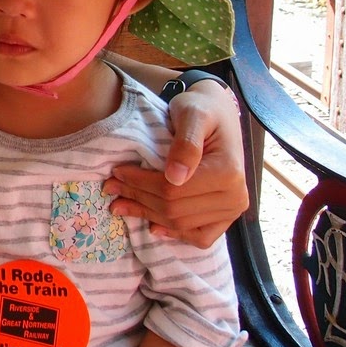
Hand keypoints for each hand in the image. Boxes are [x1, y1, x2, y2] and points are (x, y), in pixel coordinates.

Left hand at [105, 82, 247, 246]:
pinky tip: (151, 225)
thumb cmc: (202, 110)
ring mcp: (232, 211)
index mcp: (228, 173)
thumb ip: (185, 144)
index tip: (116, 171)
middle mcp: (235, 197)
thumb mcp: (192, 115)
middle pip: (175, 209)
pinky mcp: (225, 217)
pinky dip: (175, 233)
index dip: (141, 183)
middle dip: (138, 198)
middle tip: (110, 187)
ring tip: (119, 203)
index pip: (174, 189)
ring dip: (147, 215)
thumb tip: (174, 177)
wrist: (217, 114)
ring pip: (182, 224)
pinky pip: (199, 236)